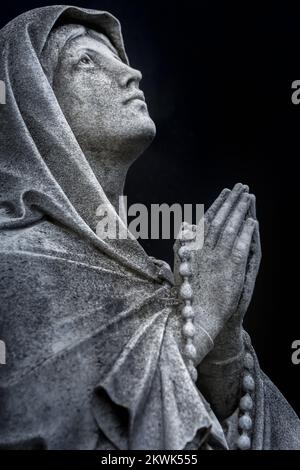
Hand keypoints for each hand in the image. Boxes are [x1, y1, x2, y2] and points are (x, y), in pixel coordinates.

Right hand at [174, 183, 256, 365]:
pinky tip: (252, 221)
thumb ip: (182, 246)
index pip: (207, 220)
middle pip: (220, 220)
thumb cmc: (189, 297)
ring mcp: (218, 259)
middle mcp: (204, 251)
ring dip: (240, 210)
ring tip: (248, 196)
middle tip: (241, 186)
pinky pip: (240, 246)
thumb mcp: (180, 268)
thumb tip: (184, 226)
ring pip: (230, 229)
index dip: (217, 204)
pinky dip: (246, 232)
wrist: (196, 319)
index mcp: (193, 249)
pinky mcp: (231, 270)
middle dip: (232, 201)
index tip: (225, 192)